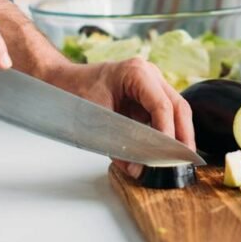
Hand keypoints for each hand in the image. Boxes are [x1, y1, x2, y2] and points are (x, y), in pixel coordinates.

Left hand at [0, 0, 194, 177]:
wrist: (55, 82)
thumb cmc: (70, 93)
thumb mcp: (95, 120)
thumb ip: (120, 144)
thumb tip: (138, 168)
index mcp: (136, 72)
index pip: (163, 105)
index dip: (168, 132)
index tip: (168, 155)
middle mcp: (148, 74)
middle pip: (178, 106)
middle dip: (183, 134)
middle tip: (185, 159)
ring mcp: (149, 84)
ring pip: (175, 110)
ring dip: (178, 134)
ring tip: (177, 159)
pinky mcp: (146, 96)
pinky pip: (163, 115)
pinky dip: (165, 132)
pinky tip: (165, 150)